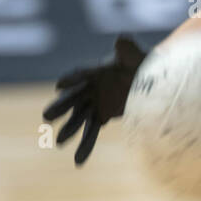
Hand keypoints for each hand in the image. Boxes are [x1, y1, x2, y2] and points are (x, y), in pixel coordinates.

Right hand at [42, 35, 146, 164]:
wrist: (153, 81)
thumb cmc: (145, 64)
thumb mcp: (139, 57)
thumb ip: (129, 50)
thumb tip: (121, 38)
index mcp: (97, 70)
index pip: (82, 73)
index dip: (72, 78)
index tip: (59, 84)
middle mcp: (90, 87)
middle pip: (73, 97)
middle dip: (61, 107)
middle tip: (47, 116)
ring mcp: (94, 103)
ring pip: (79, 118)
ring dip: (70, 130)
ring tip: (60, 143)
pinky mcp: (101, 116)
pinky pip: (91, 132)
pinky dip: (85, 145)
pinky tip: (78, 161)